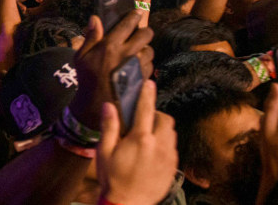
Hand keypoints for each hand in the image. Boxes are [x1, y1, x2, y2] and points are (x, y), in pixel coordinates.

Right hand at [68, 12, 153, 131]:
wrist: (98, 104)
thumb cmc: (87, 78)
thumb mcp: (81, 57)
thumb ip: (90, 37)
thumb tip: (95, 18)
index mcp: (110, 45)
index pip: (129, 24)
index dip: (134, 16)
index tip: (136, 13)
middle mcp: (127, 53)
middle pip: (146, 34)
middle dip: (144, 32)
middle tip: (138, 34)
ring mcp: (137, 66)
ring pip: (150, 50)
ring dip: (145, 49)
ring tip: (137, 52)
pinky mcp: (144, 77)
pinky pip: (150, 65)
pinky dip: (145, 63)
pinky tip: (137, 66)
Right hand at [97, 81, 177, 204]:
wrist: (128, 204)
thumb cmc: (113, 178)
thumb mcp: (104, 151)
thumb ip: (109, 126)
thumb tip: (109, 105)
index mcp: (140, 139)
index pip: (146, 109)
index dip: (147, 94)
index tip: (149, 83)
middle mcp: (158, 145)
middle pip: (165, 119)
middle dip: (155, 115)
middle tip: (142, 120)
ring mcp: (168, 157)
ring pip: (171, 133)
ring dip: (161, 129)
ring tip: (146, 136)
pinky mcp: (173, 167)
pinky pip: (173, 148)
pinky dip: (164, 143)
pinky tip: (151, 152)